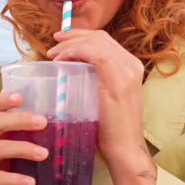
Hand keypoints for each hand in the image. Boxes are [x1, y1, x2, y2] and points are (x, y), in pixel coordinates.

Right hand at [0, 92, 49, 184]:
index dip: (4, 99)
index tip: (21, 96)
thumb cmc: (17, 182)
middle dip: (21, 120)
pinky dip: (15, 179)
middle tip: (43, 123)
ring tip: (44, 154)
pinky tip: (31, 183)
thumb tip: (75, 132)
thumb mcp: (27, 160)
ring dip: (23, 149)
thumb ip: (38, 145)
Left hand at [47, 29, 148, 168]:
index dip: (81, 36)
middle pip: (100, 37)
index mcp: (130, 66)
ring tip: (53, 55)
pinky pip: (95, 54)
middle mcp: (132, 64)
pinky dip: (75, 52)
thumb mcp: (104, 97)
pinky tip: (62, 60)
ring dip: (70, 45)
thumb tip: (71, 68)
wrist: (124, 149)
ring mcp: (127, 71)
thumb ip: (95, 80)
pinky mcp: (118, 80)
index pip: (104, 40)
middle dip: (72, 36)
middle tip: (52, 46)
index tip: (60, 41)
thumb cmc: (110, 129)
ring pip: (96, 42)